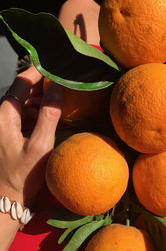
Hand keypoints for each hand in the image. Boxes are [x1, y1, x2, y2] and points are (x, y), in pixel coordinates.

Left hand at [0, 66, 62, 206]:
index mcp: (5, 115)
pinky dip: (38, 109)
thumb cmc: (23, 174)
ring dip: (41, 98)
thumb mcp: (40, 145)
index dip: (38, 72)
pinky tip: (49, 115)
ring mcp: (6, 123)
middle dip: (42, 85)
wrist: (8, 195)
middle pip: (22, 90)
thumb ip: (49, 115)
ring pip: (25, 100)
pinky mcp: (11, 130)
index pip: (21, 83)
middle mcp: (2, 116)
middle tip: (62, 83)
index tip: (54, 66)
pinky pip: (25, 112)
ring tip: (58, 100)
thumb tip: (57, 88)